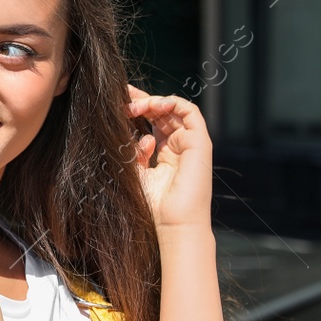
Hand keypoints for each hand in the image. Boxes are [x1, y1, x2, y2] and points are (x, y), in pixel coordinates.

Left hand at [125, 85, 212, 229]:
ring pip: (175, 109)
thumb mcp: (137, 173)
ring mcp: (191, 143)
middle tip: (123, 97)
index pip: (153, 122)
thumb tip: (135, 134)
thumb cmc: (155, 205)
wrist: (175, 224)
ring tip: (135, 105)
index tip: (119, 100)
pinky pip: (190, 112)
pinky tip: (154, 104)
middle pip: (163, 113)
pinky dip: (172, 102)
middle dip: (142, 101)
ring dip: (154, 102)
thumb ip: (134, 152)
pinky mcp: (200, 142)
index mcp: (167, 153)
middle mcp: (180, 146)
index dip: (138, 108)